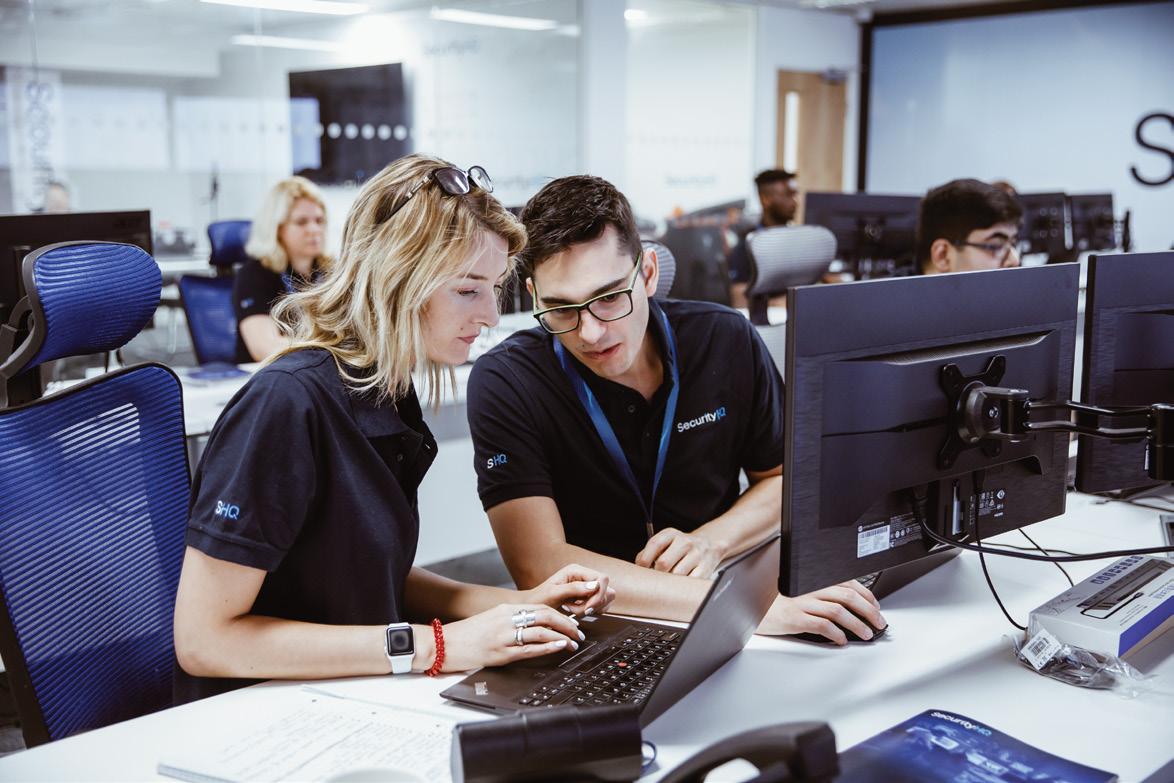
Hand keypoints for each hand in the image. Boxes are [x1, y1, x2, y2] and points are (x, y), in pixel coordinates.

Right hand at [440, 604, 586, 671]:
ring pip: (542, 632)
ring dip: (562, 637)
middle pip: (546, 617)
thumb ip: (511, 619)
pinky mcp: (500, 653)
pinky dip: (548, 647)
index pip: (541, 608)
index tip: (572, 623)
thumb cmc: (467, 634)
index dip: (561, 616)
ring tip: (573, 643)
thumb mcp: (491, 619)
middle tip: (579, 633)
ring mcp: (504, 636)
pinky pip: (530, 648)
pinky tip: (559, 647)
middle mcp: (507, 619)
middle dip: (567, 625)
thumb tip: (535, 625)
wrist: (443, 643)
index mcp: (506, 610)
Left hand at [522, 564, 614, 617]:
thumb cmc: (540, 598)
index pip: (602, 579)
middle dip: (594, 604)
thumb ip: (574, 589)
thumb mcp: (553, 593)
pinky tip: (576, 611)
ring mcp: (587, 586)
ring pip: (605, 598)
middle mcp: (584, 576)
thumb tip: (595, 586)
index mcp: (576, 570)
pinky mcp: (589, 596)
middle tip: (578, 610)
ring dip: (591, 608)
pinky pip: (601, 605)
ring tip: (573, 610)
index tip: (587, 608)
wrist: (534, 607)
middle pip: (607, 589)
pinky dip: (591, 611)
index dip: (599, 595)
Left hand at [635, 527, 723, 577]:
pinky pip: (689, 581)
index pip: (655, 544)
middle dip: (657, 573)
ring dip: (669, 581)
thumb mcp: (665, 543)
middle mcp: (685, 542)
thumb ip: (649, 552)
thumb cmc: (679, 548)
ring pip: (676, 574)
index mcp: (671, 534)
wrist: (708, 545)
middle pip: (664, 563)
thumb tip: (638, 568)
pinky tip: (679, 583)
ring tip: (668, 580)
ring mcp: (696, 555)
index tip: (641, 568)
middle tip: (656, 576)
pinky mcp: (705, 568)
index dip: (644, 559)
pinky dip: (681, 585)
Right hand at [757, 581, 885, 644]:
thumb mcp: (799, 594)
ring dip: (857, 624)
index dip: (866, 595)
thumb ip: (820, 596)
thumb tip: (848, 608)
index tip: (875, 606)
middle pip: (847, 596)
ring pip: (839, 611)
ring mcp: (801, 603)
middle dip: (868, 610)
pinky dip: (836, 633)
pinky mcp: (795, 619)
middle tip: (878, 622)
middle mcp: (808, 589)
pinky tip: (842, 640)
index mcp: (812, 581)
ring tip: (866, 634)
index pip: (847, 583)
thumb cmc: (774, 604)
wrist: (750, 610)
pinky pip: (822, 625)